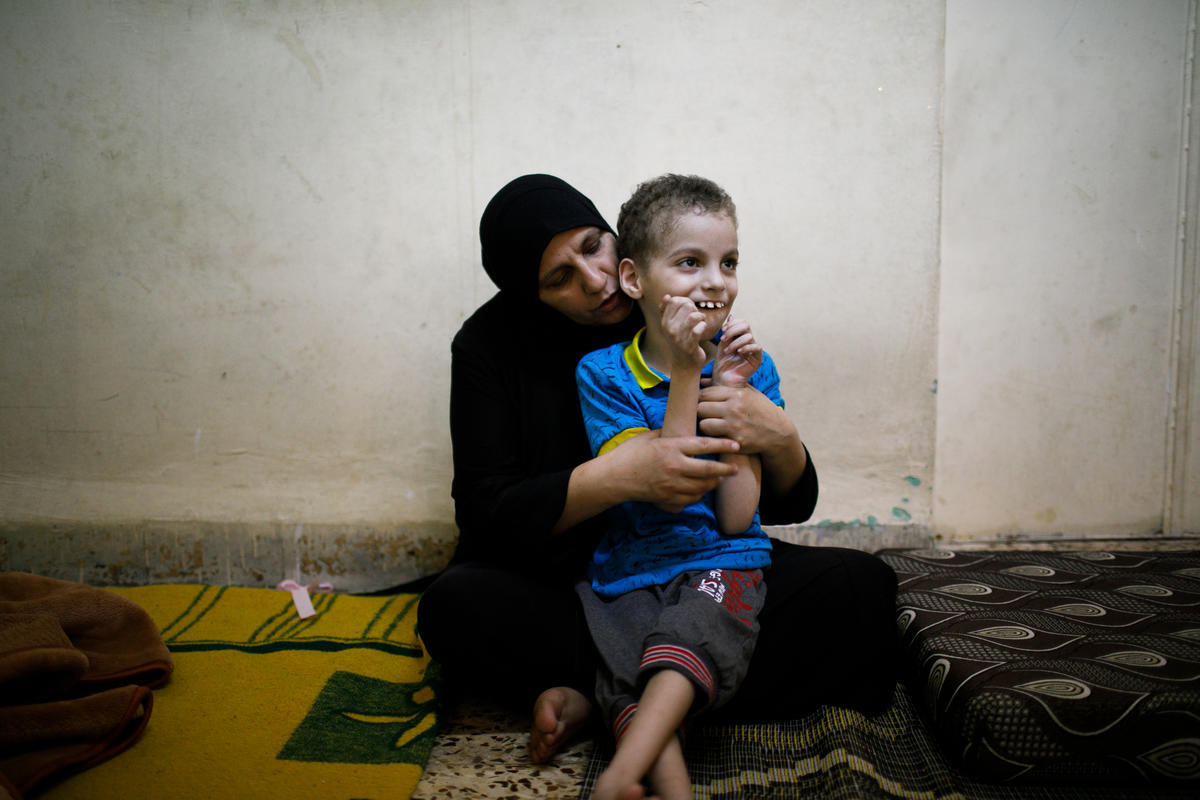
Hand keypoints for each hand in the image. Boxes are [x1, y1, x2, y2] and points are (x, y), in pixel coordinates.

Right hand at [608, 429, 738, 512]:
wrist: (614, 477)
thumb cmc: (630, 453)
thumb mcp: (649, 437)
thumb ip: (669, 433)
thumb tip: (683, 427)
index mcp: (671, 447)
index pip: (703, 446)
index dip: (722, 445)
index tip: (735, 444)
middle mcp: (674, 466)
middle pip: (708, 470)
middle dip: (725, 469)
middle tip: (735, 468)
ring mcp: (672, 485)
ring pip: (702, 487)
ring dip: (713, 483)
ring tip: (720, 478)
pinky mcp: (668, 498)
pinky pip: (691, 499)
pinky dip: (699, 494)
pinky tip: (701, 490)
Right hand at [658, 294, 707, 367]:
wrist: (684, 364)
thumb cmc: (679, 341)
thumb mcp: (670, 326)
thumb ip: (666, 310)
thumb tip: (667, 296)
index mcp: (664, 323)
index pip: (674, 301)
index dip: (685, 301)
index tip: (689, 309)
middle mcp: (669, 330)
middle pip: (687, 306)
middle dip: (695, 309)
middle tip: (696, 318)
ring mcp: (679, 338)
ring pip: (694, 316)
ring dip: (701, 318)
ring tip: (700, 322)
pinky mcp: (689, 346)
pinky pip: (698, 329)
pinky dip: (703, 326)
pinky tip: (702, 329)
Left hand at [697, 383, 793, 456]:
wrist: (779, 434)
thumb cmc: (762, 411)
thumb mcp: (750, 393)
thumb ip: (727, 387)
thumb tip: (702, 381)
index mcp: (737, 394)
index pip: (706, 393)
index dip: (702, 399)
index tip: (704, 404)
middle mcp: (734, 408)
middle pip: (700, 407)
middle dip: (702, 412)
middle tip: (707, 416)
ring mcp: (734, 425)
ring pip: (703, 423)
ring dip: (706, 426)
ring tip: (713, 426)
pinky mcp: (735, 441)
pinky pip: (713, 438)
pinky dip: (714, 437)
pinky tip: (720, 435)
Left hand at [711, 316, 761, 386]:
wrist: (723, 379)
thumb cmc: (722, 363)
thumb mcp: (722, 344)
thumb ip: (727, 331)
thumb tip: (732, 316)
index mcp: (741, 336)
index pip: (742, 322)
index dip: (732, 323)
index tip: (722, 330)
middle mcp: (748, 341)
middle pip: (746, 325)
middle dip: (733, 330)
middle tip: (723, 339)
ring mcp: (753, 349)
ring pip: (749, 336)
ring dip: (735, 342)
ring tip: (727, 351)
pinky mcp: (757, 358)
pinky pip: (756, 347)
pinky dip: (746, 347)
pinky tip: (738, 352)